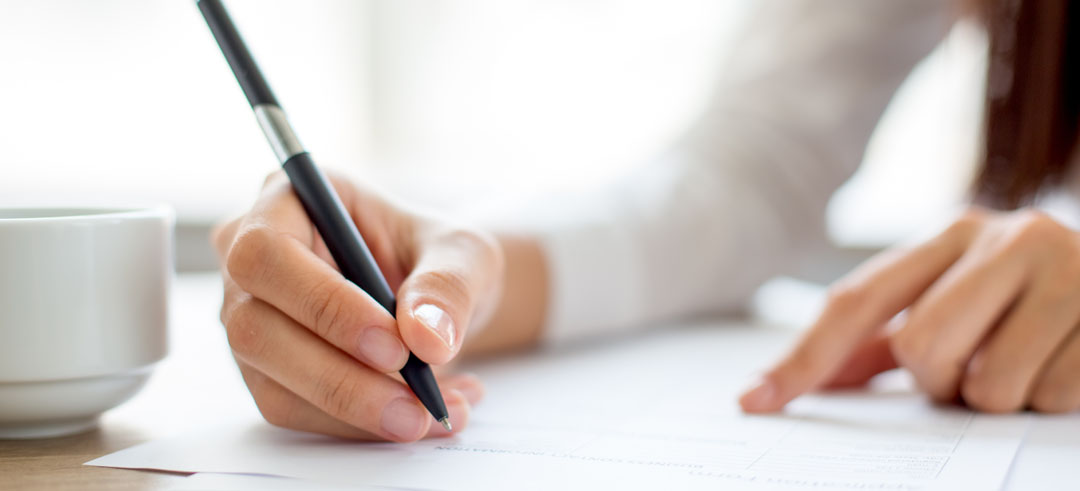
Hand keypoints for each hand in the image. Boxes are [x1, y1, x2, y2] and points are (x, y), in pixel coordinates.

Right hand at [211, 170, 501, 440]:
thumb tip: (427, 338)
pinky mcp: (265, 372)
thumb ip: (448, 284)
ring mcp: (249, 319)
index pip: (268, 252)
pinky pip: (295, 413)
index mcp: (287, 200)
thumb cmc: (437, 257)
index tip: (394, 346)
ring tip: (431, 414)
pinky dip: (359, 427)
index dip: (323, 304)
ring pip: (272, 383)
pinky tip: (418, 417)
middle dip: (340, 377)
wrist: (436, 301)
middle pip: (256, 328)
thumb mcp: (464, 253)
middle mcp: (249, 260)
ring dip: (356, 412)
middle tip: (416, 403)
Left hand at [740, 207, 1079, 413]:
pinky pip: (1050, 396)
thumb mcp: (957, 300)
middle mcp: (1006, 237)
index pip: (856, 301)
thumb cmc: (1028, 299)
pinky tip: (1066, 362)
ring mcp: (1067, 271)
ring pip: (987, 385)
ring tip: (1025, 361)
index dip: (804, 356)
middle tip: (973, 368)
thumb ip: (880, 339)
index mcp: (952, 233)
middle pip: (920, 348)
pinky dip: (1050, 398)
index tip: (757, 400)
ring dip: (996, 396)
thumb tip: (794, 381)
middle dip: (941, 381)